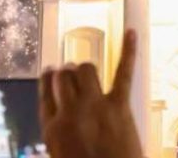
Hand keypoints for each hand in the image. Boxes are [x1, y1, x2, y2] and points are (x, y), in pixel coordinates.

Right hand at [40, 29, 141, 157]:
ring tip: (85, 73)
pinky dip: (129, 51)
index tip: (51, 73)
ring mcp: (95, 106)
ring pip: (85, 70)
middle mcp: (69, 112)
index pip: (45, 93)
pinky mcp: (119, 106)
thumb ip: (57, 138)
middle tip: (70, 75)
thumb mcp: (60, 156)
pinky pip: (123, 72)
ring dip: (84, 69)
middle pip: (63, 78)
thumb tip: (59, 120)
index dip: (49, 80)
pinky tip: (131, 32)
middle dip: (66, 74)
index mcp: (52, 129)